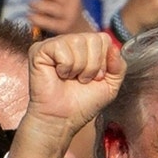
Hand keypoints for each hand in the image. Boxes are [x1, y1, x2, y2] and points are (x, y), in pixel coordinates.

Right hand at [11, 32, 124, 157]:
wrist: (63, 119)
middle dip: (93, 65)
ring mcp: (54, 44)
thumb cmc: (83, 103)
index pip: (103, 38)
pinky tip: (59, 75)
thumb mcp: (110, 85)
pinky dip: (65, 67)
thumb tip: (114, 47)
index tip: (97, 77)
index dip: (104, 60)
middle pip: (93, 38)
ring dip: (80, 67)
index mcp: (86, 48)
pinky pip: (62, 49)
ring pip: (78, 42)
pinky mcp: (39, 49)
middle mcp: (70, 42)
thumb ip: (119, 65)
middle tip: (83, 80)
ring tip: (72, 79)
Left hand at [25, 0, 96, 36]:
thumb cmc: (65, 7)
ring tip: (30, 5)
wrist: (79, 30)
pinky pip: (46, 22)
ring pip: (49, 7)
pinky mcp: (62, 28)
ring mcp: (68, 17)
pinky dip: (35, 18)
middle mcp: (73, 5)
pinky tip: (30, 16)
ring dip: (35, 4)